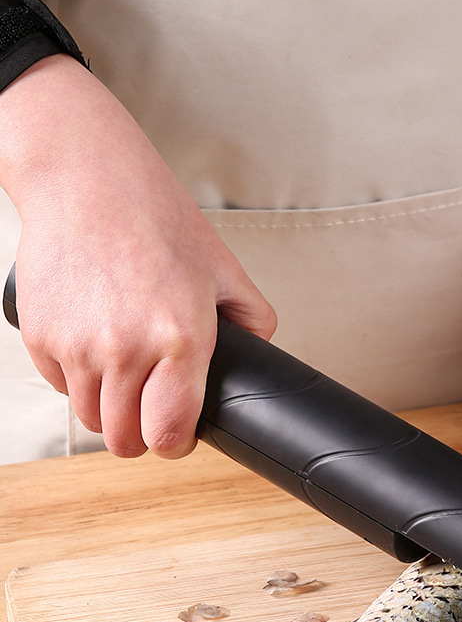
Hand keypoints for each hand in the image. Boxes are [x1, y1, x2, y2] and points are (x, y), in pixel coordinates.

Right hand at [1, 54, 276, 457]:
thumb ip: (252, 317)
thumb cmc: (153, 216)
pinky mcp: (40, 338)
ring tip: (124, 374)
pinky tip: (94, 345)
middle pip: (125, 440)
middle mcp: (125, 349)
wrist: (87, 180)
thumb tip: (260, 351)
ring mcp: (77, 347)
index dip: (176, 442)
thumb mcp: (221, 266)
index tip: (178, 432)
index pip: (170, 434)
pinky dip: (77, 379)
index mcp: (180, 339)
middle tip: (150, 408)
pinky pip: (60, 386)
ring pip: (91, 419)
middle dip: (141, 433)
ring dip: (108, 408)